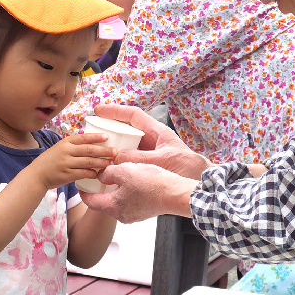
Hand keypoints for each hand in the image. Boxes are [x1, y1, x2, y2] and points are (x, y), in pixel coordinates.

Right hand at [31, 133, 115, 189]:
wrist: (37, 175)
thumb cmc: (51, 160)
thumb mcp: (60, 148)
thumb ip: (74, 146)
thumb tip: (93, 143)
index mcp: (65, 143)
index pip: (83, 138)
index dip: (96, 137)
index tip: (107, 137)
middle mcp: (66, 151)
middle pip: (88, 150)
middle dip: (103, 151)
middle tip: (115, 151)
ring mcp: (66, 163)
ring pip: (87, 162)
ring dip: (100, 162)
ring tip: (110, 163)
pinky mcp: (67, 175)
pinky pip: (82, 173)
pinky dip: (91, 173)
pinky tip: (98, 174)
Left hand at [79, 162, 197, 222]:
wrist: (176, 194)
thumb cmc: (150, 183)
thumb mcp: (124, 171)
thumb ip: (108, 173)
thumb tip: (102, 175)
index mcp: (113, 206)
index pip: (91, 202)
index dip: (84, 191)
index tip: (81, 183)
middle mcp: (122, 215)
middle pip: (105, 202)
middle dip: (100, 189)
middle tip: (98, 175)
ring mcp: (135, 215)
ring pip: (119, 200)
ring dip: (116, 189)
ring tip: (116, 174)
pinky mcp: (146, 211)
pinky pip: (131, 201)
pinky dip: (128, 191)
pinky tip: (133, 179)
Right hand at [94, 104, 211, 178]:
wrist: (200, 183)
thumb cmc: (186, 168)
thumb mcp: (161, 161)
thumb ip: (139, 158)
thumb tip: (117, 156)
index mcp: (157, 131)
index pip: (133, 114)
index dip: (115, 110)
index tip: (98, 110)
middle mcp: (153, 138)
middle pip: (128, 127)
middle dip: (111, 126)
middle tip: (93, 128)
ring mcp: (151, 150)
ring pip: (128, 142)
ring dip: (114, 144)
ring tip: (98, 147)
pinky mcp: (150, 163)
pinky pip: (131, 157)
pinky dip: (120, 158)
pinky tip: (110, 165)